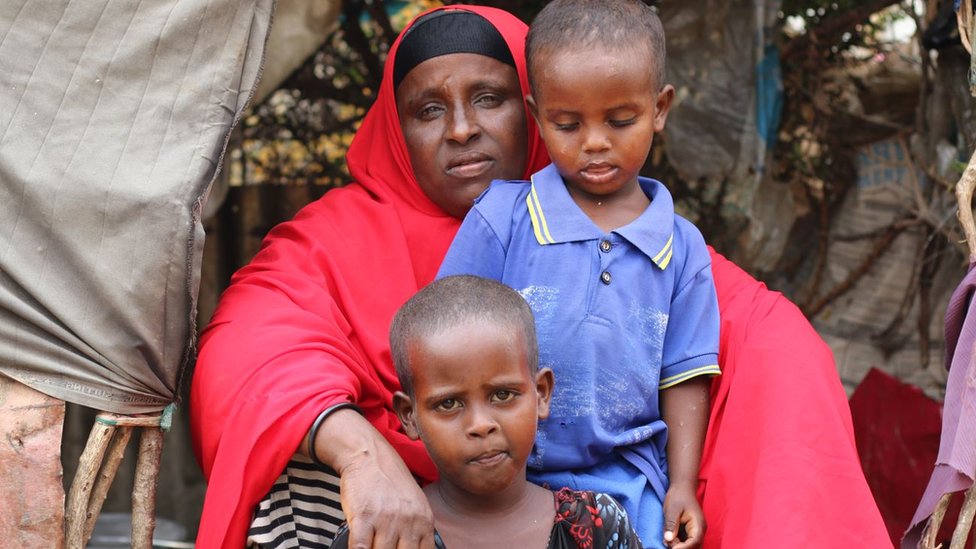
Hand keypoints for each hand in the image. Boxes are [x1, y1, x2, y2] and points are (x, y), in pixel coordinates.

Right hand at [316, 409, 435, 548]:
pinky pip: (360, 548)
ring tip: (373, 545)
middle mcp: (408, 521)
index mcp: (424, 521)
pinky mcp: (363, 517)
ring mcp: (386, 519)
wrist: (369, 456)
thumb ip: (418, 530)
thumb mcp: (415, 505)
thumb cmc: (390, 482)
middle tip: (385, 547)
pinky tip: (360, 547)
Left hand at [662, 483, 704, 548]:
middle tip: (668, 542)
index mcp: (698, 524)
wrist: (682, 488)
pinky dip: (677, 543)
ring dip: (678, 546)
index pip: (695, 541)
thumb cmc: (678, 496)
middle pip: (694, 546)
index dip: (684, 548)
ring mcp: (695, 532)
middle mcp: (699, 530)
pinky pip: (685, 542)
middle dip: (680, 547)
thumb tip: (668, 539)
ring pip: (690, 545)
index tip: (672, 548)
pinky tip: (668, 538)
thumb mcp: (672, 509)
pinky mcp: (689, 532)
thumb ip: (671, 524)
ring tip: (667, 538)